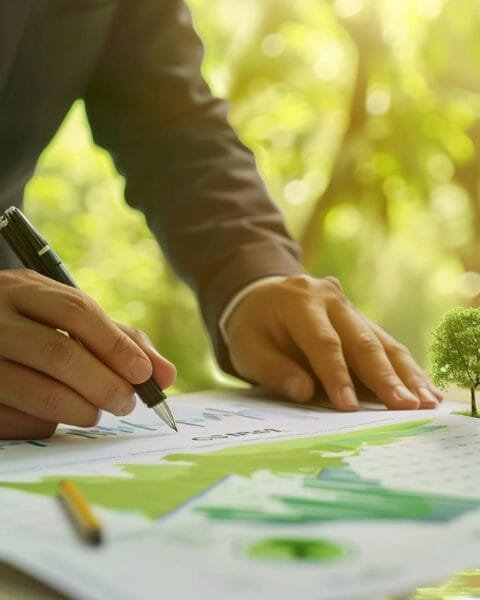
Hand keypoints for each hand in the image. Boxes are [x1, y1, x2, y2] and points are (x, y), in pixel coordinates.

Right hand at [0, 269, 175, 439]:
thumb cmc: (31, 325)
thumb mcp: (64, 316)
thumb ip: (118, 339)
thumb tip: (166, 374)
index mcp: (22, 289)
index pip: (76, 311)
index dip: (115, 345)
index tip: (143, 373)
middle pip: (58, 352)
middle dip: (104, 384)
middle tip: (127, 402)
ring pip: (37, 392)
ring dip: (80, 410)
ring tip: (97, 412)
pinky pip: (17, 419)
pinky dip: (46, 424)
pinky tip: (56, 417)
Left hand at [225, 274, 442, 409]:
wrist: (262, 297)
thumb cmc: (252, 327)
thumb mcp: (247, 347)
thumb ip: (274, 369)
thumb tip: (305, 393)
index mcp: (300, 301)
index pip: (323, 342)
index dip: (336, 376)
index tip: (348, 408)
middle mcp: (331, 299)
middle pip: (362, 341)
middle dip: (384, 376)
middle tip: (405, 406)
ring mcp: (351, 308)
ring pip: (382, 342)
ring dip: (406, 375)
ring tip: (427, 403)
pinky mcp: (362, 322)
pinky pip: (386, 345)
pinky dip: (406, 370)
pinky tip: (425, 391)